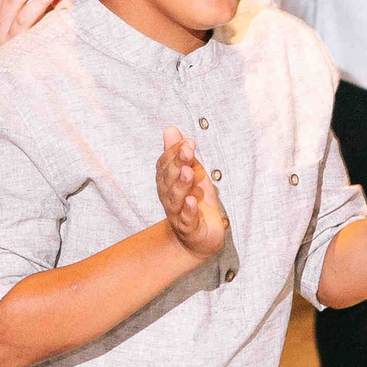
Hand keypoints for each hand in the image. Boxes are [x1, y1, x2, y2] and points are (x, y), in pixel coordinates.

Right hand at [154, 127, 227, 259]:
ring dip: (181, 184)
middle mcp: (169, 197)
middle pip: (168, 179)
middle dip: (177, 164)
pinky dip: (188, 210)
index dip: (174, 153)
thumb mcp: (191, 173)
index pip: (165, 165)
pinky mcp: (189, 228)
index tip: (188, 142)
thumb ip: (180, 154)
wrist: (201, 238)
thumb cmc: (195, 202)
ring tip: (189, 172)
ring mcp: (178, 214)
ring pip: (175, 198)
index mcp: (168, 182)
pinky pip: (186, 219)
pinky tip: (192, 201)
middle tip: (188, 151)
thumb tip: (170, 128)